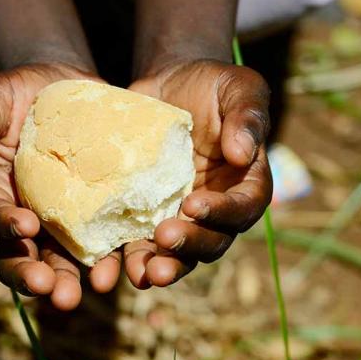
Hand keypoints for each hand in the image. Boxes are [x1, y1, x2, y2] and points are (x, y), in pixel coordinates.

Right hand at [0, 63, 121, 309]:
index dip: (4, 225)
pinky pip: (105, 238)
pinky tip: (131, 264)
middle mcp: (27, 214)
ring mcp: (63, 218)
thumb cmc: (23, 91)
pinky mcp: (98, 210)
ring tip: (97, 289)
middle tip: (56, 292)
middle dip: (37, 276)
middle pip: (23, 255)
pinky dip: (116, 254)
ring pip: (64, 258)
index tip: (24, 227)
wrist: (68, 87)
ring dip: (77, 278)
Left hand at [124, 60, 272, 287]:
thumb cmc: (210, 85)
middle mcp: (216, 206)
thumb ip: (247, 116)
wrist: (168, 86)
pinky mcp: (148, 212)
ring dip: (163, 266)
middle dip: (190, 247)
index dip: (222, 212)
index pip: (243, 206)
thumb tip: (244, 154)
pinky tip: (113, 265)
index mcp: (244, 181)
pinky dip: (131, 255)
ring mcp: (180, 213)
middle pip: (212, 239)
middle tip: (165, 242)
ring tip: (144, 275)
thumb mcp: (238, 87)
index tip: (193, 205)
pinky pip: (142, 240)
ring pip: (178, 251)